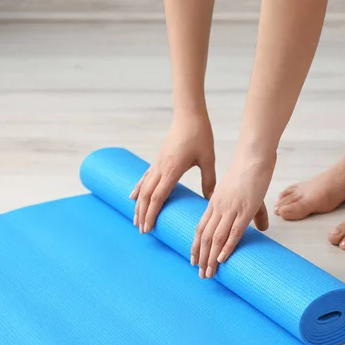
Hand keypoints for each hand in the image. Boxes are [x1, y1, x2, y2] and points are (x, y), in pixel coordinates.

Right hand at [130, 114, 215, 233]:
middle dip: (143, 214)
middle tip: (141, 230)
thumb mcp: (208, 159)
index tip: (148, 228)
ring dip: (138, 204)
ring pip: (143, 187)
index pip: (158, 196)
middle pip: (146, 195)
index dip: (151, 214)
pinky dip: (138, 189)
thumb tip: (211, 200)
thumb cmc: (200, 135)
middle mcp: (161, 167)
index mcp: (173, 169)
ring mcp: (157, 163)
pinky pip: (144, 177)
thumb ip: (209, 180)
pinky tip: (133, 197)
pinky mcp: (158, 159)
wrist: (189, 115)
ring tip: (136, 219)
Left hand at [191, 147, 275, 278]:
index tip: (194, 260)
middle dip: (202, 257)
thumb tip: (263, 229)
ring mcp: (231, 208)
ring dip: (210, 258)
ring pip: (216, 237)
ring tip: (209, 273)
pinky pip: (233, 231)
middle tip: (201, 274)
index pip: (201, 228)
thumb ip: (255, 214)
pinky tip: (221, 259)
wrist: (254, 157)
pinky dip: (226, 247)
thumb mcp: (247, 195)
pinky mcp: (245, 209)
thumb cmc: (251, 173)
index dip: (196, 246)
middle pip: (205, 236)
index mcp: (215, 203)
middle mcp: (218, 207)